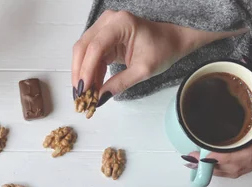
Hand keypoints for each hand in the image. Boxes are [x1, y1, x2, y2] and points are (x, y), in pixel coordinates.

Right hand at [72, 10, 244, 105]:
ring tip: (83, 96)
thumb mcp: (143, 70)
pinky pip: (91, 56)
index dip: (86, 70)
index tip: (82, 90)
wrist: (172, 41)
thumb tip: (99, 99)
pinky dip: (89, 72)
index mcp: (121, 23)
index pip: (96, 47)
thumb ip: (120, 84)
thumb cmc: (162, 50)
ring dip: (82, 74)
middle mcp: (108, 22)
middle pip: (83, 48)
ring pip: (83, 52)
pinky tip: (90, 88)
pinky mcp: (104, 38)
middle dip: (79, 73)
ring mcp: (104, 28)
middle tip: (79, 96)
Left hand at [188, 65, 251, 177]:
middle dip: (212, 165)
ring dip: (215, 170)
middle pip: (236, 166)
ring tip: (194, 163)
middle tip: (190, 158)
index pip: (246, 152)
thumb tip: (244, 64)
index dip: (224, 156)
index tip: (206, 154)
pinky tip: (210, 166)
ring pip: (237, 171)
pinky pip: (241, 171)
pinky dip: (224, 171)